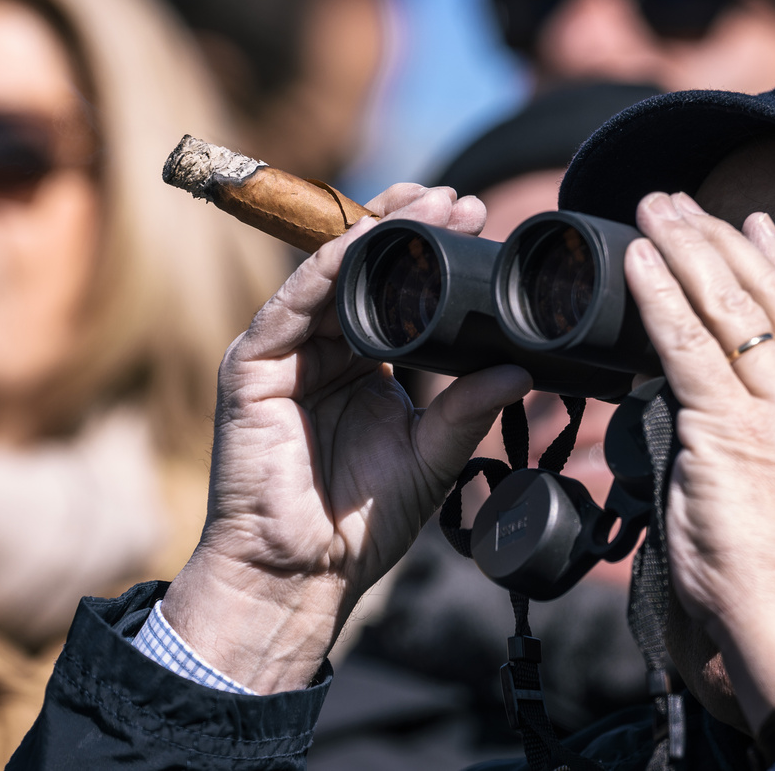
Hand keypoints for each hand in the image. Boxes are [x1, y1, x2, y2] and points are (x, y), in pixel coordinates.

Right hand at [164, 184, 531, 692]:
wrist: (299, 574)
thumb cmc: (358, 524)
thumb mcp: (429, 457)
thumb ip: (467, 410)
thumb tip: (522, 368)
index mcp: (361, 366)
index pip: (393, 292)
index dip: (429, 255)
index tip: (478, 224)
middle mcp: (321, 350)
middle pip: (361, 270)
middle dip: (407, 228)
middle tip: (459, 200)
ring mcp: (283, 354)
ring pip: (328, 274)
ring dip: (375, 234)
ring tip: (427, 206)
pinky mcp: (251, 366)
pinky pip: (290, 305)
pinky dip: (326, 269)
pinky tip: (364, 242)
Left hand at [624, 192, 774, 729]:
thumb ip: (759, 422)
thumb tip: (707, 388)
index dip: (772, 258)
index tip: (748, 221)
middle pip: (766, 294)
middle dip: (718, 237)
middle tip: (678, 201)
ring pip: (727, 307)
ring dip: (683, 249)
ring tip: (653, 210)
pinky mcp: (733, 428)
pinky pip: (686, 346)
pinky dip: (658, 297)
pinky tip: (636, 263)